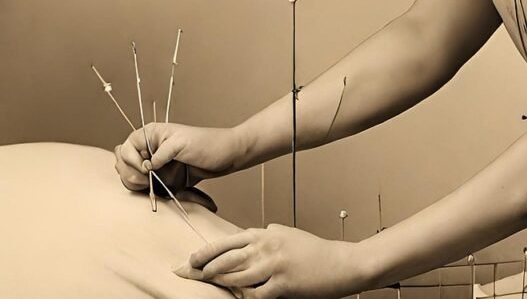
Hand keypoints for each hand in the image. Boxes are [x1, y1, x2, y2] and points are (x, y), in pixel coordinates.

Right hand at [114, 123, 242, 194]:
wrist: (228, 156)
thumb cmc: (209, 143)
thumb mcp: (182, 144)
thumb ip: (161, 154)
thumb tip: (147, 167)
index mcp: (152, 134)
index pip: (125, 148)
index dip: (131, 160)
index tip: (146, 167)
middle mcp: (150, 149)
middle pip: (123, 163)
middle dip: (130, 173)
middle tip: (147, 179)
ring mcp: (156, 165)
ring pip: (130, 176)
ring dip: (135, 183)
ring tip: (149, 185)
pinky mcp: (163, 178)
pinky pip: (145, 187)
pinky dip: (145, 190)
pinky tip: (154, 190)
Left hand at [173, 224, 369, 298]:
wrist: (342, 264)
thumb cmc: (316, 251)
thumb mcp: (288, 235)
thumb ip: (267, 236)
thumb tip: (247, 239)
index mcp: (267, 234)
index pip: (227, 242)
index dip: (205, 253)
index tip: (189, 260)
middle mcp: (267, 247)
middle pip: (225, 260)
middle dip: (201, 269)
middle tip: (185, 273)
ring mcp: (274, 267)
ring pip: (235, 278)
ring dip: (219, 283)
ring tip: (209, 285)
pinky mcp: (281, 286)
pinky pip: (254, 296)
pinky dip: (244, 297)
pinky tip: (238, 297)